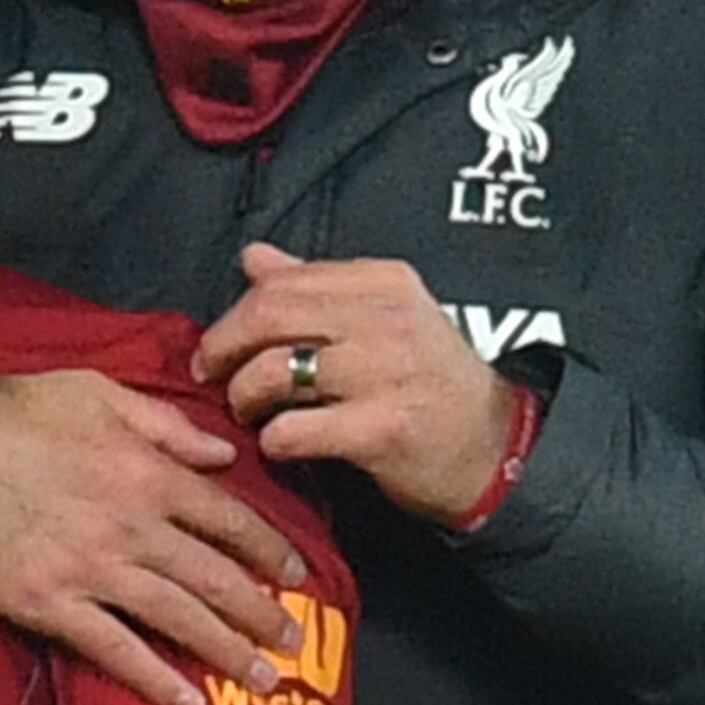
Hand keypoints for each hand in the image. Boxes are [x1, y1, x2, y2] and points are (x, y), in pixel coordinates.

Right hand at [0, 373, 305, 704]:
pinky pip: (116, 650)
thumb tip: (223, 453)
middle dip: (262, 613)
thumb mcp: (96, 391)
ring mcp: (93, 570)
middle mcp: (133, 527)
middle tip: (294, 641)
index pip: (228, 518)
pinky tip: (191, 702)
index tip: (295, 574)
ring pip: (179, 617)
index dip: (269, 550)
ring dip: (227, 651)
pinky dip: (157, 679)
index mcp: (148, 473)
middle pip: (216, 577)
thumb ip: (166, 424)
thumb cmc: (10, 413)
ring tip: (264, 678)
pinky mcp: (51, 604)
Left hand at [197, 245, 510, 525]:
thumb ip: (315, 288)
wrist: (492, 446)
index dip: (235, 315)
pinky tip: (281, 444)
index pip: (282, 281)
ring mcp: (388, 372)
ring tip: (250, 414)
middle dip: (223, 348)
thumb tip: (254, 258)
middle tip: (212, 377)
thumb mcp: (382, 318)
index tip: (219, 347)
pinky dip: (274, 440)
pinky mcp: (385, 428)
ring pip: (274, 370)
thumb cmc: (427, 383)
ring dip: (243, 397)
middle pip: (269, 315)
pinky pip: (296, 429)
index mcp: (383, 283)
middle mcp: (386, 318)